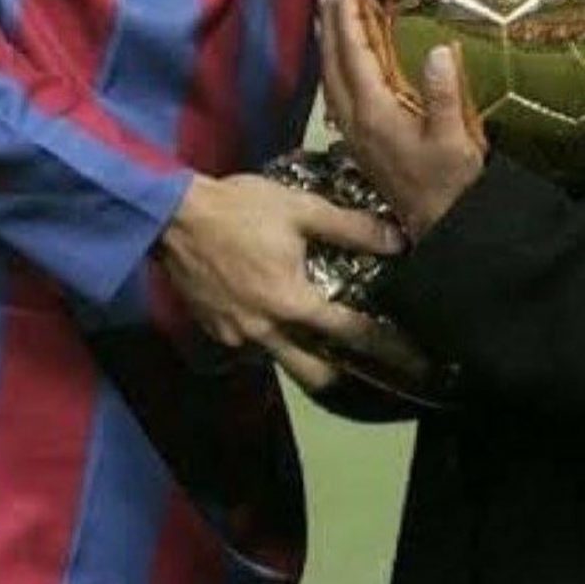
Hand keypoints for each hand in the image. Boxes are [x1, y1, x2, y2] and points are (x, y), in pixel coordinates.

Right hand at [157, 171, 403, 390]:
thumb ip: (350, 228)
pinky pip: (254, 348)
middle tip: (369, 365)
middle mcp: (266, 332)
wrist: (171, 217)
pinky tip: (277, 318)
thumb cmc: (239, 209)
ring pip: (283, 362)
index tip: (414, 360)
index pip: (349, 333)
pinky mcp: (216, 333)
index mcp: (291, 303)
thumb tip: (397, 241)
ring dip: (305, 355)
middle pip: (315, 374)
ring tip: (322, 338)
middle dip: (344, 373)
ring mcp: (237, 338)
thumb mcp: (300, 209)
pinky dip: (273, 340)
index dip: (386, 345)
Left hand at [317, 0, 484, 236]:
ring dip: (328, 43)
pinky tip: (338, 61)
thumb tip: (440, 49)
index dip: (349, 19)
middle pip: (334, 62)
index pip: (356, 55)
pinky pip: (337, 93)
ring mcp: (354, 132)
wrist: (441, 225)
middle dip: (331, 23)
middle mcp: (357, 120)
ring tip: (327, 14)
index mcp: (376, 113)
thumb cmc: (451, 182)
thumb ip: (445, 95)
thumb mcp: (455, 139)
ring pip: (331, 78)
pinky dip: (334, 67)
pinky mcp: (360, 141)